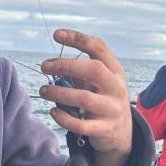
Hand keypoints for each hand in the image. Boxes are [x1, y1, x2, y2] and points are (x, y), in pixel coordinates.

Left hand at [39, 29, 132, 165]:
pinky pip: (81, 124)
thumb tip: (50, 65)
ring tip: (43, 90)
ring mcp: (112, 109)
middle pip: (94, 70)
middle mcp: (116, 87)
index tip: (57, 34)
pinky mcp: (104, 129)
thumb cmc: (102, 99)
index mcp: (115, 70)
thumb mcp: (98, 82)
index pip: (98, 48)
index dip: (78, 39)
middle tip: (44, 66)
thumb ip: (79, 72)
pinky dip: (64, 118)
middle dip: (66, 65)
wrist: (121, 132)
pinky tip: (53, 111)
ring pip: (84, 98)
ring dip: (59, 93)